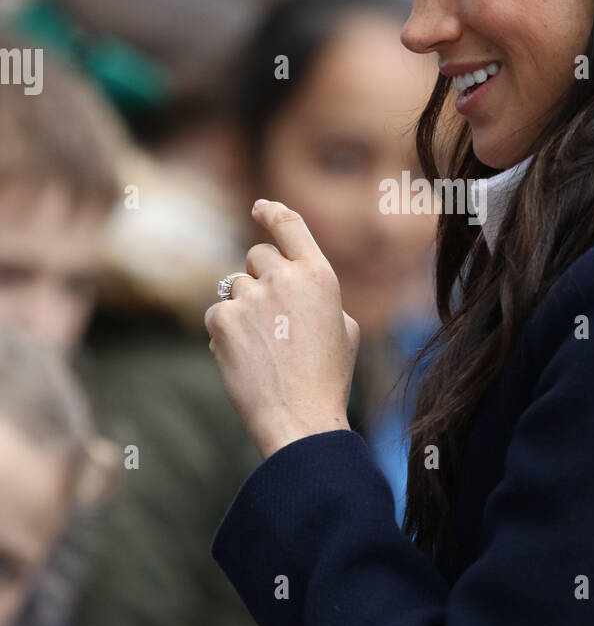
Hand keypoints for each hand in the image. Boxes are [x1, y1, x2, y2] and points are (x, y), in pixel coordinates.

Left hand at [205, 200, 359, 458]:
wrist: (300, 418)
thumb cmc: (327, 379)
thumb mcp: (344, 329)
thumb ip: (318, 295)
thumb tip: (296, 282)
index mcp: (320, 276)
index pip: (291, 225)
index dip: (272, 211)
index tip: (260, 207)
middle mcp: (285, 278)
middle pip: (256, 255)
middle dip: (258, 277)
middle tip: (269, 315)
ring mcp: (251, 297)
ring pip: (234, 286)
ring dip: (242, 308)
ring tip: (262, 347)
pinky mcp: (222, 319)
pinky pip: (216, 312)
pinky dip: (225, 333)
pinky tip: (244, 359)